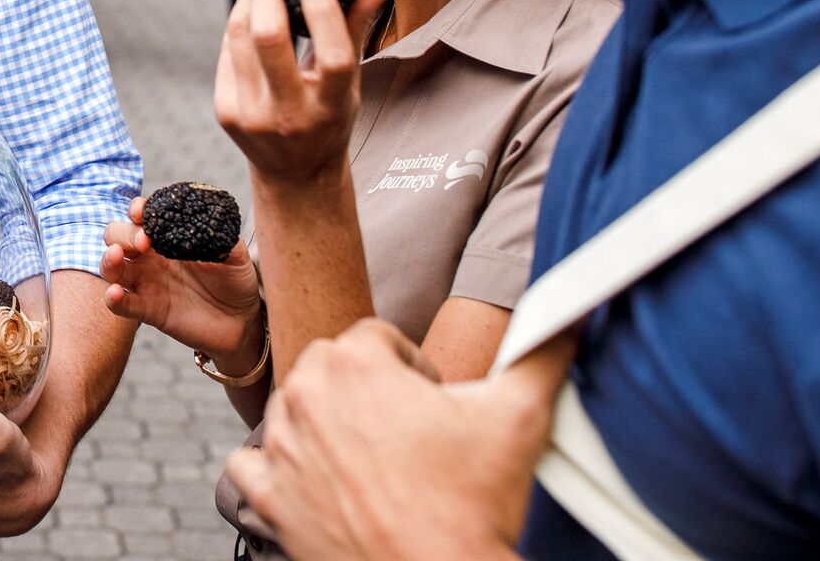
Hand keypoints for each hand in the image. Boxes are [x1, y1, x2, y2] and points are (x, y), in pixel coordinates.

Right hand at [101, 200, 262, 367]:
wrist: (243, 321)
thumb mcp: (234, 252)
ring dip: (108, 260)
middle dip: (124, 233)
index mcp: (168, 238)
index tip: (144, 211)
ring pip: (112, 268)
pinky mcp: (149, 311)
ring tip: (117, 257)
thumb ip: (221, 233)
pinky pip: (123, 305)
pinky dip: (113, 299)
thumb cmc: (235, 281)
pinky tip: (114, 294)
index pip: (141, 217)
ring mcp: (147, 284)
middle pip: (116, 236)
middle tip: (144, 242)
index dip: (138, 210)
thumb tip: (210, 215)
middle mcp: (151, 258)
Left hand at [216, 0, 402, 186]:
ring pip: (240, 39)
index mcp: (331, 107)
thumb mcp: (350, 78)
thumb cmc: (329, 115)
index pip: (332, 57)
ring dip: (246, 2)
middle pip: (269, 40)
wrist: (295, 173)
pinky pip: (227, 53)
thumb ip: (361, 21)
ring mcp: (252, 115)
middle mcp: (290, 115)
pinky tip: (247, 12)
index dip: (323, 14)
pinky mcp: (226, 111)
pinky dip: (237, 26)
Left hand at [225, 319, 566, 560]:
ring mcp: (282, 449)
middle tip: (408, 430)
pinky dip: (276, 470)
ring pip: (292, 411)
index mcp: (355, 363)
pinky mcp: (269, 497)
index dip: (411, 366)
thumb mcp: (521, 414)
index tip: (433, 402)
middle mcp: (306, 396)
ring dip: (325, 425)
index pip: (376, 336)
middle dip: (365, 388)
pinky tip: (316, 482)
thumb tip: (569, 314)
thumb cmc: (476, 504)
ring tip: (373, 458)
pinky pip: (250, 465)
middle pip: (329, 365)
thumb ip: (542, 351)